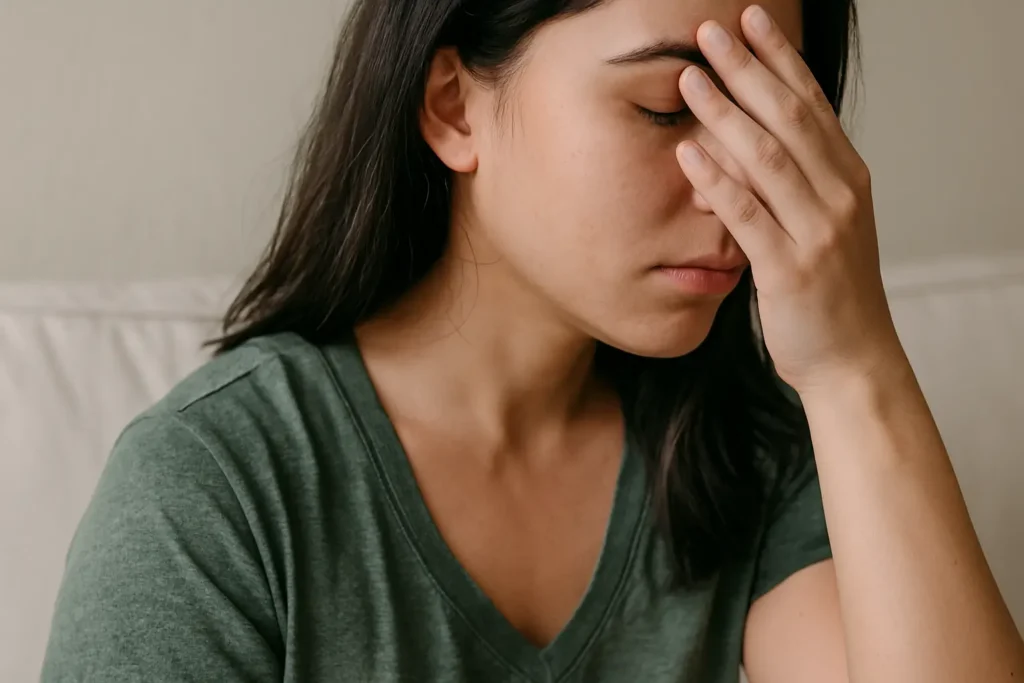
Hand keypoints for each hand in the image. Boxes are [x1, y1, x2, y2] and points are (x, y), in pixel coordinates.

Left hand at [676, 5, 904, 393]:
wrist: (854, 359)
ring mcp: (818, 231)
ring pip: (768, 157)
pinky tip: (688, 151)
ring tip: (690, 76)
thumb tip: (756, 139)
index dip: (779, 58)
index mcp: (848, 178)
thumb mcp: (827, 224)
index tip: (750, 21)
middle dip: (747, 69)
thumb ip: (802, 182)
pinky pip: (748, 215)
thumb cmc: (832, 292)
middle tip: (709, 31)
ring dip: (726, 112)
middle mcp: (839, 195)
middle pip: (788, 117)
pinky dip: (716, 180)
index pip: (811, 103)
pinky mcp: (789, 268)